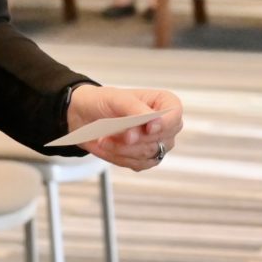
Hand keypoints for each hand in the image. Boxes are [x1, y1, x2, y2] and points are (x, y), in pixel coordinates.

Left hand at [66, 84, 183, 173]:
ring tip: (103, 139)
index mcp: (164, 103)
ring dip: (123, 149)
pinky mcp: (145, 159)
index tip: (148, 127)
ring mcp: (158, 144)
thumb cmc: (105, 101)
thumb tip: (152, 122)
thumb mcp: (117, 98)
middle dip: (136, 139)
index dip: (165, 123)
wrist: (87, 116)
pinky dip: (120, 157)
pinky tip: (108, 146)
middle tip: (112, 133)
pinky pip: (138, 164)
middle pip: (162, 139)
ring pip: (148, 154)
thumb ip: (135, 108)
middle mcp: (165, 125)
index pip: (174, 114)